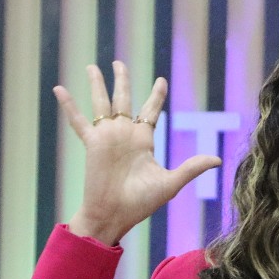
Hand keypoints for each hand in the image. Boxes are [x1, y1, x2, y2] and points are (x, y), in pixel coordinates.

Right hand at [56, 61, 220, 244]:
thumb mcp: (171, 183)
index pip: (151, 110)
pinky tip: (59, 89)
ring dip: (97, 85)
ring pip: (101, 103)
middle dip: (122, 80)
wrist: (114, 215)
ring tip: (92, 66)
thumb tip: (219, 159)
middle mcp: (125, 134)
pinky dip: (69, 105)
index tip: (161, 80)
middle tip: (119, 63)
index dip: (156, 95)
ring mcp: (107, 137)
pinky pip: (78, 120)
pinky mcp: (92, 143)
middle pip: (124, 99)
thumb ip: (192, 167)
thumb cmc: (141, 203)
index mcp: (144, 140)